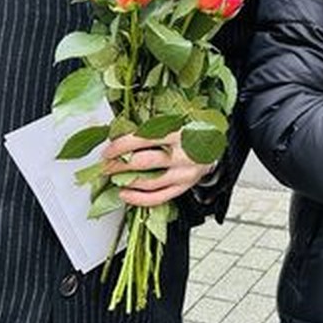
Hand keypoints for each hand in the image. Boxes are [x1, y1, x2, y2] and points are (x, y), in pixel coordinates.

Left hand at [102, 130, 216, 206]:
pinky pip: (159, 198)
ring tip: (113, 178)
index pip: (144, 139)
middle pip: (144, 163)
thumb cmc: (192, 132)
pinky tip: (125, 194)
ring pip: (150, 182)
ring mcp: (185, 174)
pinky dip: (138, 199)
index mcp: (180, 133)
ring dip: (126, 181)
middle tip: (105, 166)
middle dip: (119, 165)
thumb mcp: (175, 122)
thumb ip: (151, 128)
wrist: (216, 146)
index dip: (121, 146)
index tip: (108, 150)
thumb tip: (119, 135)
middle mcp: (183, 155)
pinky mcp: (184, 187)